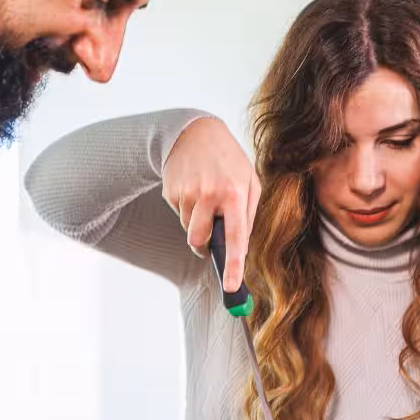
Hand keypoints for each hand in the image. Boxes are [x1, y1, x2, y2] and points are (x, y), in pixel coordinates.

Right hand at [163, 116, 260, 291]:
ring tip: (204, 195)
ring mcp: (187, 192)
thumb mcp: (249, 180)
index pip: (235, 238)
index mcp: (235, 193)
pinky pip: (178, 214)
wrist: (195, 132)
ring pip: (188, 229)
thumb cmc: (228, 160)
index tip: (231, 287)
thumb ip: (248, 213)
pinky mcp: (170, 191)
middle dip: (204, 244)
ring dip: (196, 221)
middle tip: (210, 231)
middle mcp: (209, 194)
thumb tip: (240, 248)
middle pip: (199, 241)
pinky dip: (186, 208)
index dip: (233, 265)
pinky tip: (192, 187)